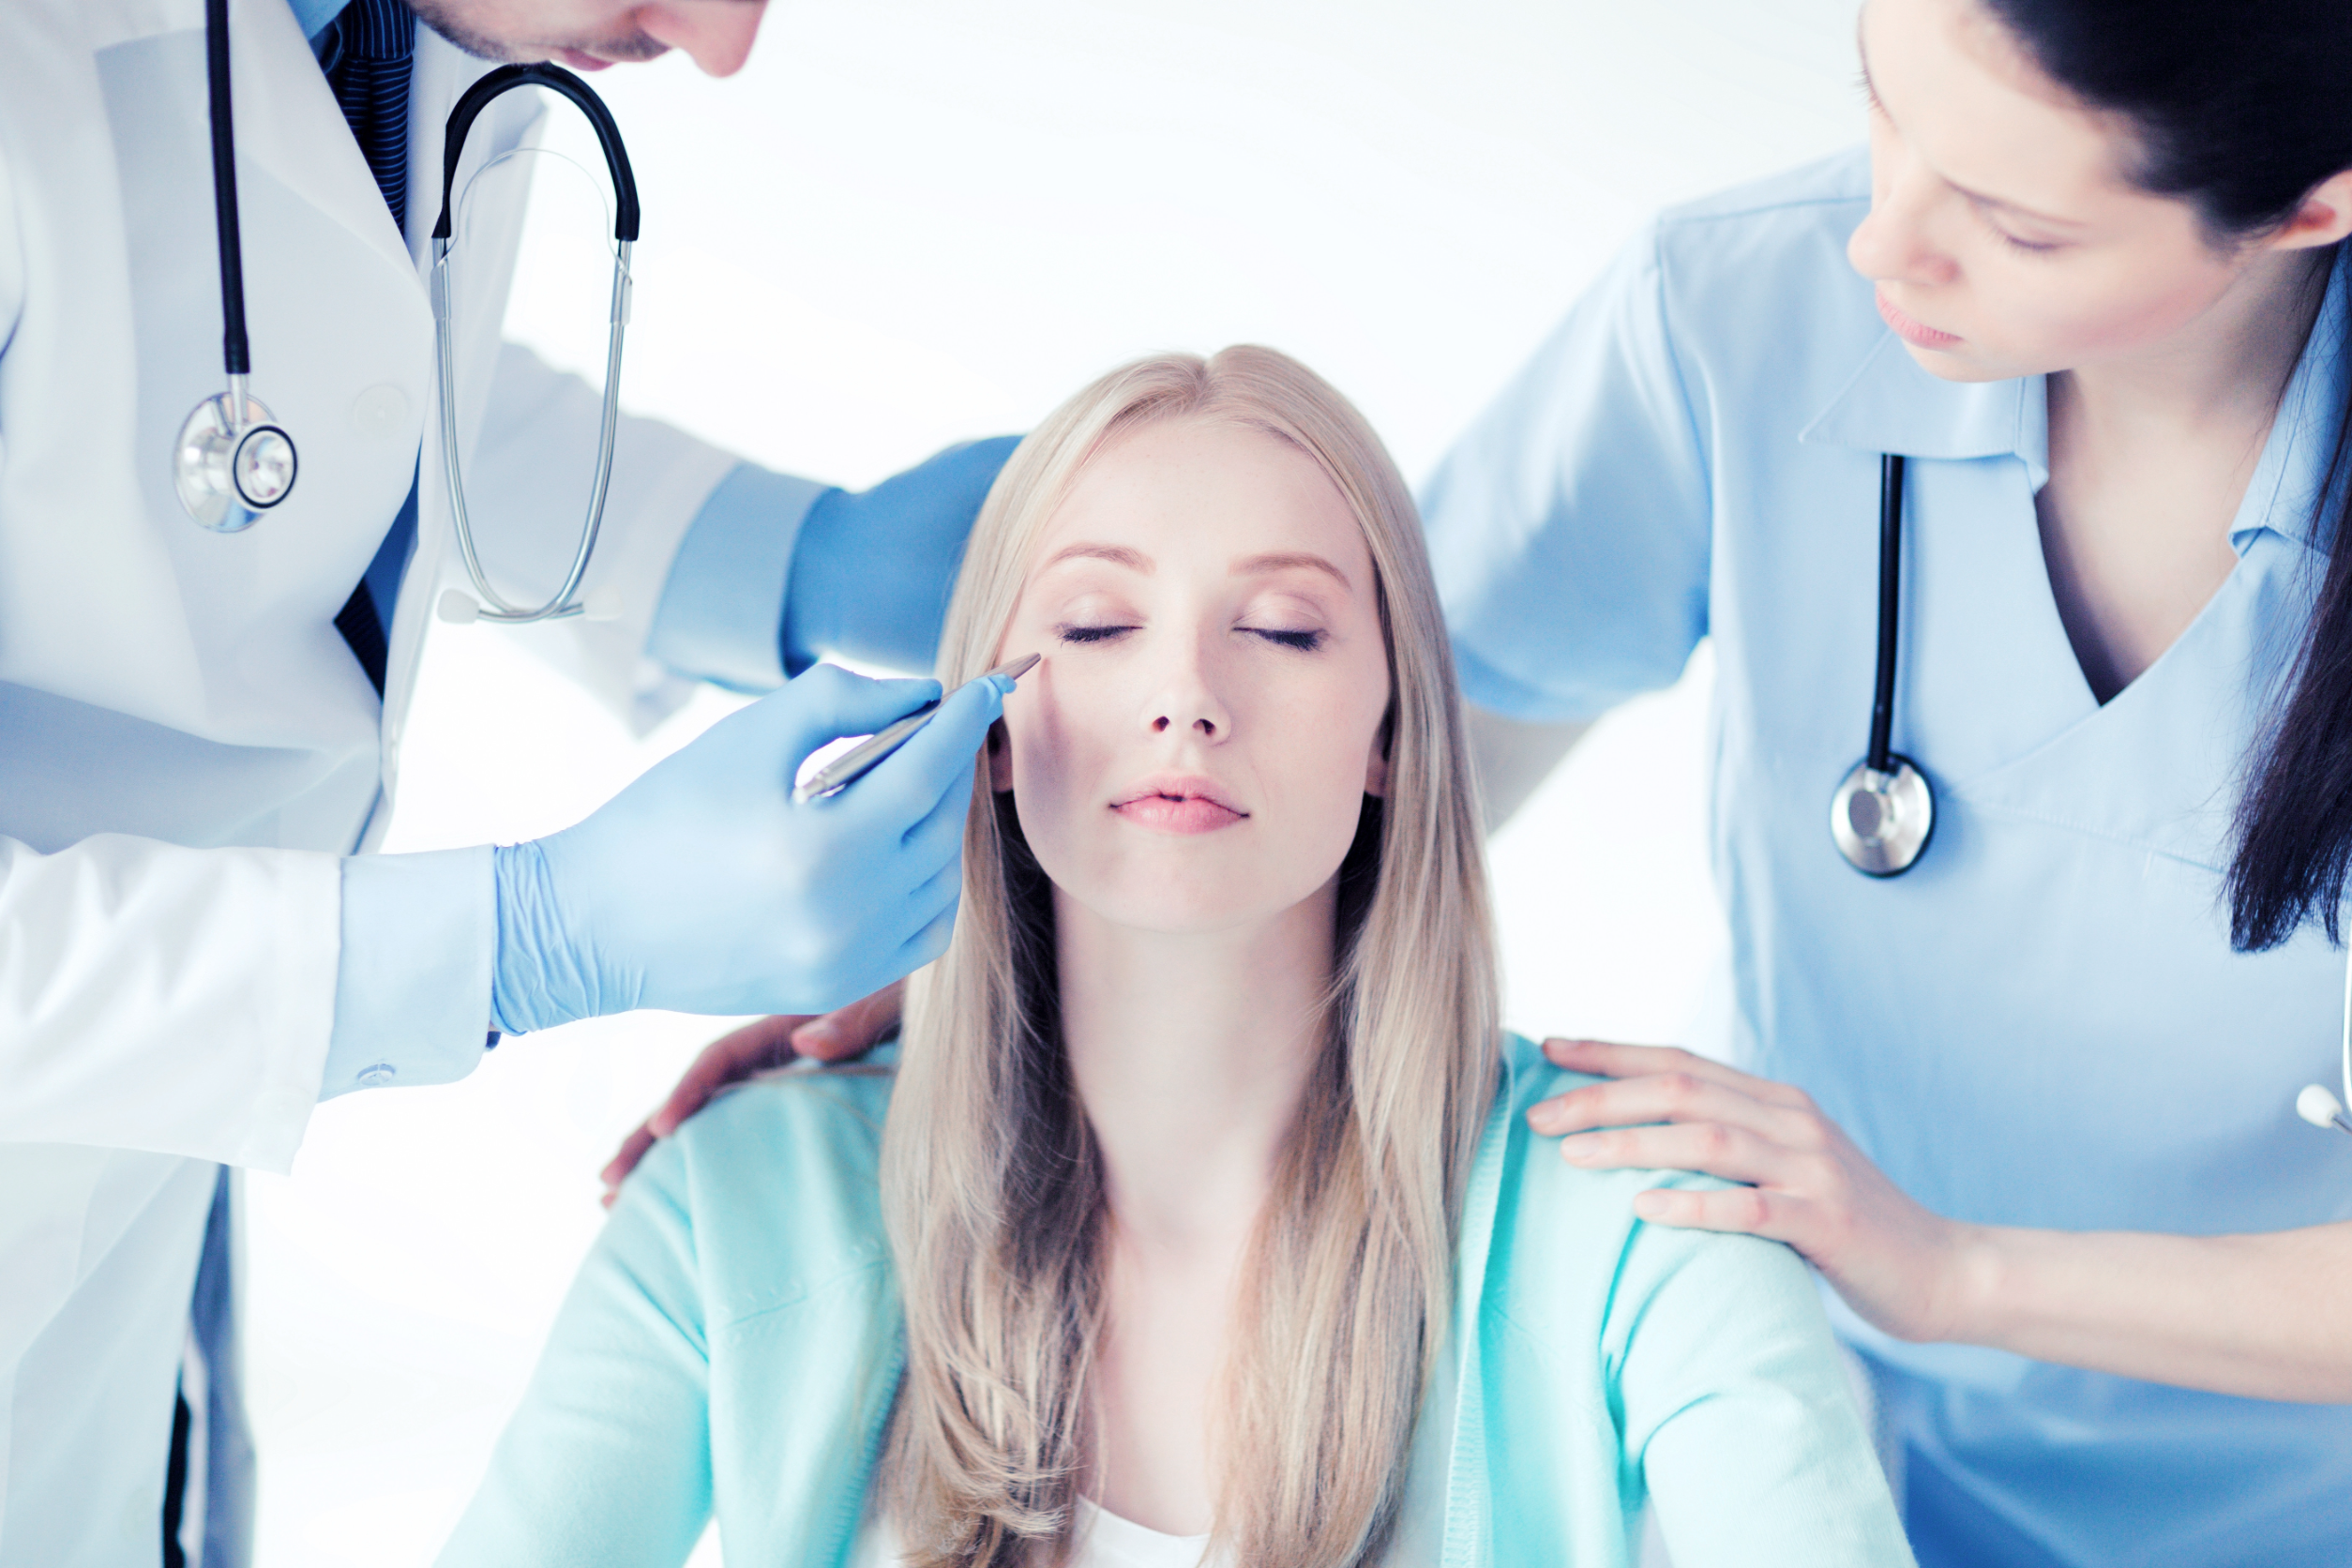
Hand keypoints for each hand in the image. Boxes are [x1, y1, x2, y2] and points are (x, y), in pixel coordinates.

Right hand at [492, 663, 1009, 1032]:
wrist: (593, 925)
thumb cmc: (664, 816)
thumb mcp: (747, 736)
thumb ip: (843, 701)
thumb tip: (923, 695)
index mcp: (825, 847)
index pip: (931, 770)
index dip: (967, 719)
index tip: (992, 683)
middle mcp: (850, 915)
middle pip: (942, 824)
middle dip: (954, 765)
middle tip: (950, 723)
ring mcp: (850, 961)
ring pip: (943, 880)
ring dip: (944, 824)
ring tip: (920, 779)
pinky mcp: (839, 986)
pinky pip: (923, 931)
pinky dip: (931, 884)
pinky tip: (905, 847)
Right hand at [599, 982, 906, 1205]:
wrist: (955, 995)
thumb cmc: (927, 992)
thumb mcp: (899, 995)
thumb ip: (860, 1014)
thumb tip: (806, 1044)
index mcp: (790, 1024)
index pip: (721, 1058)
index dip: (688, 1092)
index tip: (664, 1131)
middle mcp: (776, 1052)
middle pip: (697, 1094)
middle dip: (648, 1137)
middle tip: (606, 1187)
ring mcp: (784, 1079)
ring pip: (711, 1117)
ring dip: (661, 1154)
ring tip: (616, 1200)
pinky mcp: (801, 1105)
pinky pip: (741, 1132)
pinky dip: (705, 1158)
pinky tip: (679, 1192)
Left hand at [1532, 1038, 1979, 1343]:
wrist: (1941, 1271)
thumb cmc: (1842, 1227)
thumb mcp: (1781, 1170)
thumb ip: (1726, 1146)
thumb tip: (1633, 1136)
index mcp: (1775, 1101)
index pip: (1678, 1062)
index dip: (1610, 1052)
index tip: (1546, 1050)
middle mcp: (1791, 1121)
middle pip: (1680, 1091)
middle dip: (1601, 1097)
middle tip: (1536, 1114)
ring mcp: (1811, 1168)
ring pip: (1706, 1139)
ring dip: (1632, 1143)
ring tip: (1572, 1155)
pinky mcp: (1828, 1221)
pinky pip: (1750, 1208)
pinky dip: (1693, 1204)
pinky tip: (1644, 1210)